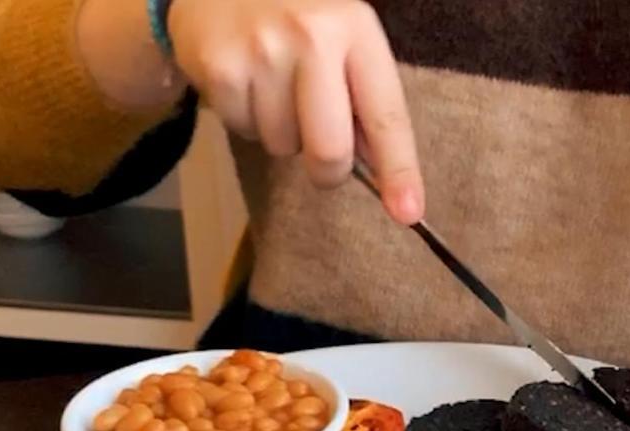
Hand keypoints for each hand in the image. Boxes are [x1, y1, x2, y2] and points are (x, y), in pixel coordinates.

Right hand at [167, 0, 422, 223]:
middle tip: (320, 152)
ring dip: (282, 133)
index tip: (408, 211)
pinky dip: (247, 119)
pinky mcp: (221, 68)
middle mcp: (312, 36)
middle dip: (328, 170)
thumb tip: (381, 171)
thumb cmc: (296, 16)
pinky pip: (244, 131)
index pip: (386, 115)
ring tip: (274, 87)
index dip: (399, 170)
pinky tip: (247, 81)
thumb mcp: (343, 37)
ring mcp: (262, 52)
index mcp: (356, 28)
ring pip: (283, 146)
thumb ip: (365, 98)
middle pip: (329, 151)